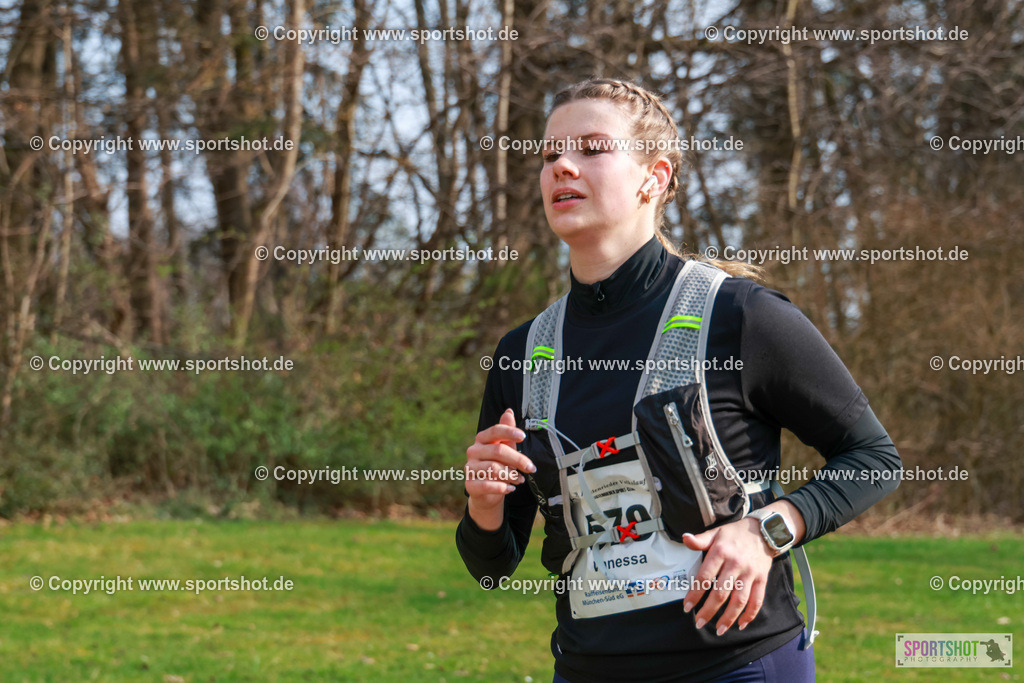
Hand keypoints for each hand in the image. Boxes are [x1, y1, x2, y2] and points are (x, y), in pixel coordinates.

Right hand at [465, 408, 534, 529]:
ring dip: (511, 475)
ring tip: (520, 480)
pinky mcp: (470, 485)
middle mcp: (473, 451)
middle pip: (498, 451)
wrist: (487, 493)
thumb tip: (508, 412)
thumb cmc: (498, 466)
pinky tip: (511, 489)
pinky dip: (502, 487)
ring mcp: (469, 468)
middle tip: (531, 468)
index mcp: (481, 439)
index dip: (509, 432)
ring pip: (493, 468)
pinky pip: (487, 485)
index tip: (523, 436)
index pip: (494, 431)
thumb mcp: (505, 449)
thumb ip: (507, 433)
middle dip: (517, 459)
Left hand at [681, 517, 772, 635]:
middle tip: (699, 623)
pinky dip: (750, 614)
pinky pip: (757, 600)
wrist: (764, 531)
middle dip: (709, 610)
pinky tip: (741, 625)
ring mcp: (750, 573)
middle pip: (721, 593)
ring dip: (729, 617)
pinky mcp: (762, 579)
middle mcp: (735, 564)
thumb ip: (700, 540)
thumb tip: (684, 538)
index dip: (695, 594)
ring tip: (719, 630)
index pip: (704, 577)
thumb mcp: (716, 533)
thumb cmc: (735, 534)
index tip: (687, 607)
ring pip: (739, 600)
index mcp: (721, 552)